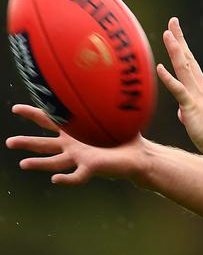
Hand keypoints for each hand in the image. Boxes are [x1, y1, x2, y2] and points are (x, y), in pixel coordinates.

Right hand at [6, 104, 146, 184]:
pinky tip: (55, 180)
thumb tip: (108, 75)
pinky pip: (77, 176)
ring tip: (23, 164)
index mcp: (74, 131)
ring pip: (55, 162)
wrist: (137, 154)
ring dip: (39, 163)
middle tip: (9, 142)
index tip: (15, 108)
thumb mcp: (113, 114)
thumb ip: (106, 100)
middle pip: (45, 144)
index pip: (50, 121)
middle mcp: (73, 146)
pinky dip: (66, 179)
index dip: (33, 114)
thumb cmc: (124, 135)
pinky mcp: (91, 167)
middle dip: (27, 143)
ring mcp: (80, 158)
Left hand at [157, 17, 202, 157]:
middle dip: (179, 39)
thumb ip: (189, 112)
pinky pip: (179, 90)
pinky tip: (160, 67)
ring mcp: (197, 95)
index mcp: (202, 89)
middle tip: (173, 21)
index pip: (190, 63)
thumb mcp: (200, 120)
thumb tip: (181, 111)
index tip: (176, 31)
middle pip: (187, 58)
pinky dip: (168, 77)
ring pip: (184, 68)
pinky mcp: (192, 107)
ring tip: (167, 33)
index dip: (182, 46)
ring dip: (175, 50)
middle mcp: (200, 87)